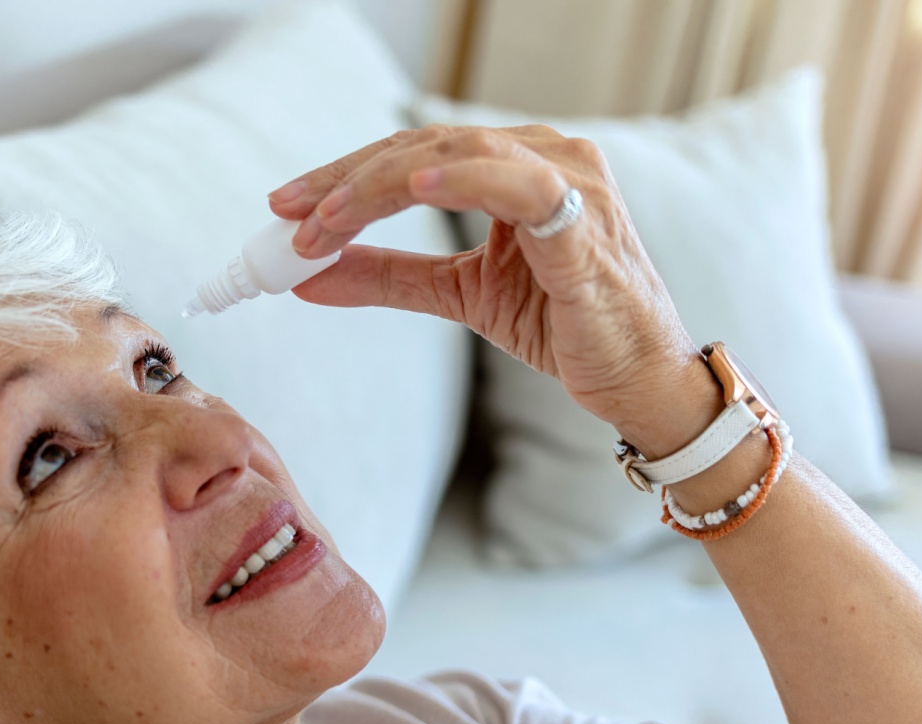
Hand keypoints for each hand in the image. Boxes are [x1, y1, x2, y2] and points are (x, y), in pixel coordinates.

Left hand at [269, 125, 722, 458]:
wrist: (636, 380)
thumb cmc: (564, 325)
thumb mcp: (459, 294)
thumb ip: (387, 276)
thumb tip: (307, 277)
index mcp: (516, 165)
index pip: (412, 153)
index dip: (342, 177)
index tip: (284, 208)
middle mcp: (546, 157)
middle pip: (423, 145)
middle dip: (346, 181)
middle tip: (288, 215)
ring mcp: (570, 184)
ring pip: (458, 153)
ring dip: (380, 185)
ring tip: (325, 221)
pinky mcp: (583, 228)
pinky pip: (518, 187)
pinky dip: (463, 178)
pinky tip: (412, 185)